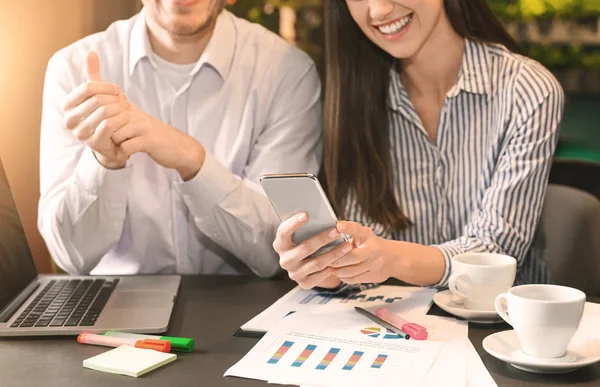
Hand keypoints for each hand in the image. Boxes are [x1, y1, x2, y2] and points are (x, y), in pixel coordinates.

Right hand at [62, 51, 130, 168]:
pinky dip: (122, 119)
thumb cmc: (102, 115)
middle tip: (125, 100)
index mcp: (67, 105)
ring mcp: (80, 133)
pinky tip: (128, 117)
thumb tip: (91, 52)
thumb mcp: (97, 94)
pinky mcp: (93, 143)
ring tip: (127, 108)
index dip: (106, 87)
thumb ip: (93, 74)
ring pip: (104, 112)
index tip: (118, 89)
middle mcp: (69, 120)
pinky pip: (109, 126)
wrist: (111, 141)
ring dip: (120, 108)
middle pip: (97, 100)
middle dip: (115, 99)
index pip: (87, 88)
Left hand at [110, 102, 205, 180]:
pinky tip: (127, 156)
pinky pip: (126, 146)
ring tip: (119, 151)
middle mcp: (137, 115)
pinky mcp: (149, 141)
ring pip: (115, 134)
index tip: (105, 135)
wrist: (181, 148)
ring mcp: (144, 127)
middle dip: (106, 136)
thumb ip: (121, 116)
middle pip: (108, 122)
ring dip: (114, 146)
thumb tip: (99, 114)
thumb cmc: (157, 137)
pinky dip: (123, 154)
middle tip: (110, 146)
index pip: (105, 109)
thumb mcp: (138, 122)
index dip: (101, 125)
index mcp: (132, 109)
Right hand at [273, 213, 352, 288]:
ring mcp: (294, 273)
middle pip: (305, 248)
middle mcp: (284, 260)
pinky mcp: (304, 283)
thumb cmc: (305, 241)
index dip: (293, 223)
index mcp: (280, 244)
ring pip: (316, 263)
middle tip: (337, 231)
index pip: (283, 232)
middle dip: (323, 238)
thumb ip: (307, 226)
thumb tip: (320, 216)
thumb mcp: (302, 234)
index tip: (306, 214)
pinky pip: (320, 276)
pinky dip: (331, 268)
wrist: (305, 264)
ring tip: (347, 245)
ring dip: (334, 254)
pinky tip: (343, 260)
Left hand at [329, 221, 393, 283]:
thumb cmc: (369, 244)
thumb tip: (331, 229)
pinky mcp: (374, 276)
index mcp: (367, 235)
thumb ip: (349, 232)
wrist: (392, 258)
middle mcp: (373, 249)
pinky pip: (355, 279)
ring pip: (353, 271)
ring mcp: (375, 264)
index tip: (338, 226)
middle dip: (338, 260)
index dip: (348, 227)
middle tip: (327, 261)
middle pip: (354, 256)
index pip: (358, 230)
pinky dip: (344, 277)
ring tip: (330, 268)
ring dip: (339, 271)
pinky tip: (338, 274)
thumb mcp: (362, 234)